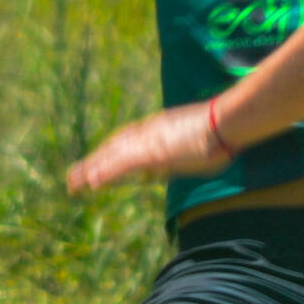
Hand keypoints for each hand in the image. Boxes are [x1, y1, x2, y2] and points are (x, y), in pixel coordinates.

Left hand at [68, 102, 231, 194]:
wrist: (230, 120)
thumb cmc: (226, 132)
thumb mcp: (202, 144)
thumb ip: (188, 151)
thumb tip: (193, 158)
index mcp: (159, 129)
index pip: (127, 142)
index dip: (109, 154)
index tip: (96, 165)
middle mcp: (149, 132)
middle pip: (113, 148)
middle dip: (93, 163)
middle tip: (73, 178)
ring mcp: (150, 142)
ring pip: (112, 157)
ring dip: (91, 170)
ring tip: (73, 183)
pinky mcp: (152, 151)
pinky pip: (123, 164)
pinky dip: (106, 172)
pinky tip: (91, 183)